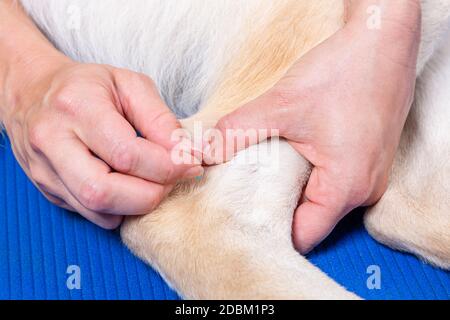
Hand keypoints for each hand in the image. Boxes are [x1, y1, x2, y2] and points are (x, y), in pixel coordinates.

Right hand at [2, 58, 202, 228]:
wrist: (32, 92)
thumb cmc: (88, 86)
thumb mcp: (129, 84)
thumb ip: (160, 118)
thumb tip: (186, 153)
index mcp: (76, 107)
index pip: (126, 153)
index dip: (167, 166)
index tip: (192, 165)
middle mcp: (52, 142)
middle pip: (105, 191)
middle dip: (151, 194)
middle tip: (174, 180)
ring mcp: (45, 170)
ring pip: (96, 209)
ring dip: (137, 204)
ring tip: (155, 182)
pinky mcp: (47, 189)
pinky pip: (90, 214)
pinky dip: (119, 209)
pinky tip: (129, 187)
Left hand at [215, 0, 420, 252]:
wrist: (382, 41)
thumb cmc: (344, 72)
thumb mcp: (281, 105)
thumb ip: (237, 132)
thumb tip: (202, 153)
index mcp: (347, 187)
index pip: (303, 236)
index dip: (268, 230)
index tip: (240, 220)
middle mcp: (363, 190)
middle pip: (311, 221)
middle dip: (276, 210)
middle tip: (243, 196)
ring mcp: (368, 176)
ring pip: (320, 202)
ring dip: (292, 191)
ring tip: (263, 174)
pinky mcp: (366, 160)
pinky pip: (332, 183)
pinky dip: (308, 176)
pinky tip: (288, 157)